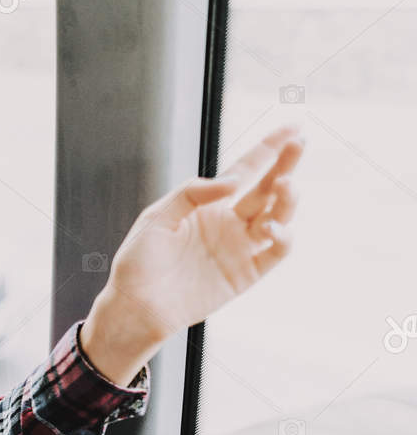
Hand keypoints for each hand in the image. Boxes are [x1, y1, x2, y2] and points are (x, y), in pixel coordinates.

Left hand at [80, 126, 304, 384]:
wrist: (134, 308)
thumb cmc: (138, 264)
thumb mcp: (156, 218)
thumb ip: (191, 194)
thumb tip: (232, 181)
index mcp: (207, 205)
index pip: (244, 170)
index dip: (268, 149)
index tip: (292, 127)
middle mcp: (229, 223)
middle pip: (267, 188)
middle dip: (285, 164)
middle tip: (299, 143)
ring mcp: (240, 248)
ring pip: (277, 216)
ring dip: (287, 199)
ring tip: (285, 184)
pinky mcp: (246, 274)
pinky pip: (275, 253)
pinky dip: (282, 238)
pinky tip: (271, 226)